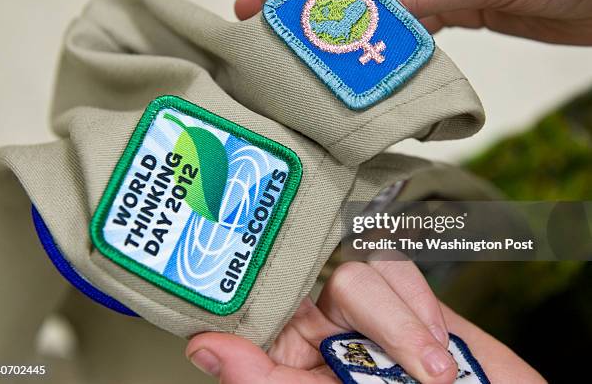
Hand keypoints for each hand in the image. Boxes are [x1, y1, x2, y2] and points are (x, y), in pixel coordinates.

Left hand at [187, 261, 448, 382]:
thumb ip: (261, 379)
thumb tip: (201, 346)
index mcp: (289, 351)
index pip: (262, 302)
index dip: (262, 284)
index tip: (273, 277)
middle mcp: (321, 324)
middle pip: (323, 281)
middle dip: (384, 322)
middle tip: (427, 375)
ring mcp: (362, 306)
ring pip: (364, 271)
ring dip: (409, 326)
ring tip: (437, 375)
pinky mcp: (401, 294)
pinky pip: (401, 270)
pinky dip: (426, 310)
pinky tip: (442, 350)